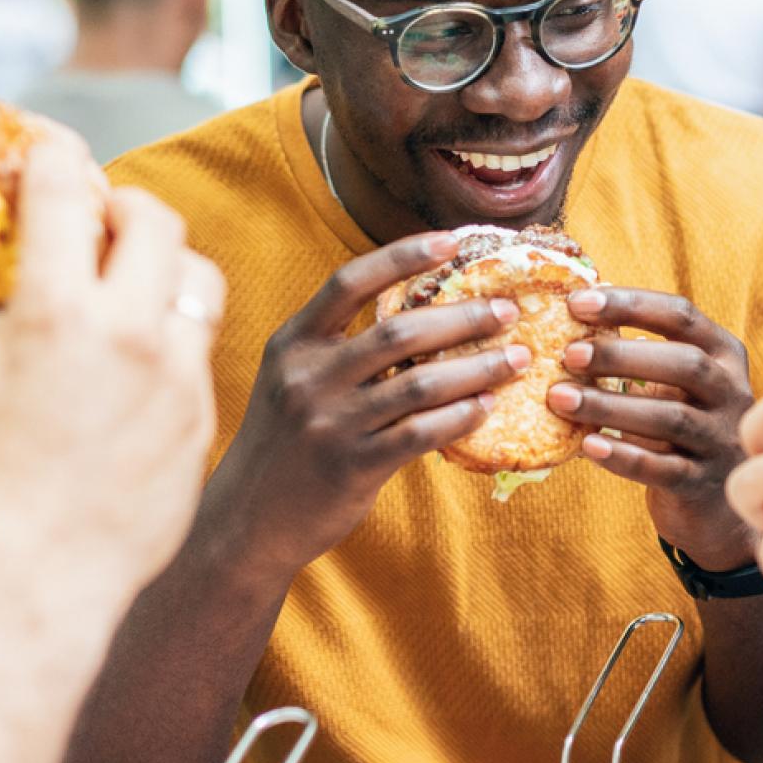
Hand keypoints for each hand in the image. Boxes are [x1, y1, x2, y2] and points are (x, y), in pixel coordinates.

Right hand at [0, 139, 224, 603]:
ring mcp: (174, 376)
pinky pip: (201, 350)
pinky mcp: (201, 417)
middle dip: (129, 205)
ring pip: (199, 279)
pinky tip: (148, 359)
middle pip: (155, 219)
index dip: (56, 161)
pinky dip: (176, 338)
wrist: (39, 580)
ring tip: (143, 282)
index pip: (64, 194)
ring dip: (170, 266)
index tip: (53, 158)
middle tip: (110, 219)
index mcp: (52, 314)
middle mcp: (125, 332)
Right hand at [210, 232, 526, 574]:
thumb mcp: (290, 382)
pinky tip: (489, 407)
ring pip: (420, 383)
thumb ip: (336, 349)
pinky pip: (420, 434)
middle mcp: (308, 377)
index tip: (452, 241)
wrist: (246, 521)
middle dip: (462, 316)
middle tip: (508, 310)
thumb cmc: (283, 444)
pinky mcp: (352, 466)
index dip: (403, 256)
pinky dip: (461, 417)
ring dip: (477, 368)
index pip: (350, 282)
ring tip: (516, 358)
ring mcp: (329, 423)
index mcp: (293, 344)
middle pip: (398, 331)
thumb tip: (419, 316)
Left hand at [548, 288, 755, 568]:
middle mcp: (732, 392)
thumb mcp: (674, 382)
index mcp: (723, 354)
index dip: (631, 304)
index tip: (576, 303)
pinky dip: (624, 457)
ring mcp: (722, 440)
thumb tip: (570, 315)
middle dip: (621, 356)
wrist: (715, 501)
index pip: (681, 316)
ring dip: (612, 406)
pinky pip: (663, 469)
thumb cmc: (679, 423)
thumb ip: (638, 352)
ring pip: (672, 417)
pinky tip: (588, 447)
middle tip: (568, 355)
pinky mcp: (704, 483)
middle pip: (685, 364)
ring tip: (560, 399)